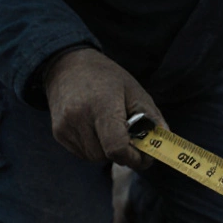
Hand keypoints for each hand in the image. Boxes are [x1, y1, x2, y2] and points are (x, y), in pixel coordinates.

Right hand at [43, 47, 165, 169]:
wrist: (67, 65)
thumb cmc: (106, 77)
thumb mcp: (135, 91)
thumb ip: (152, 119)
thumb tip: (163, 145)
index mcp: (102, 105)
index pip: (117, 148)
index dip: (133, 158)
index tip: (144, 156)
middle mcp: (79, 117)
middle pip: (107, 156)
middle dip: (123, 154)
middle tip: (130, 139)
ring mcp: (65, 126)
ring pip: (94, 158)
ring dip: (107, 151)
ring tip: (110, 128)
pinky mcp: (58, 133)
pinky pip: (82, 153)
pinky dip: (94, 147)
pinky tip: (95, 128)